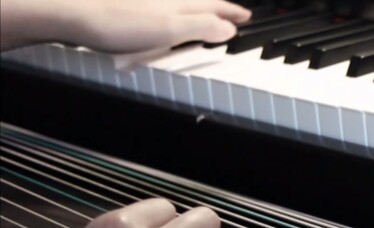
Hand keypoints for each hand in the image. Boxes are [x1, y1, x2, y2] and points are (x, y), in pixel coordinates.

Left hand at [0, 0, 250, 51]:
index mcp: (179, 5)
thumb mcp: (169, 29)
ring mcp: (148, 5)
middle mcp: (165, 1)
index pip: (214, 7)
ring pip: (182, 6)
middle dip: (219, 10)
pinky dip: (177, 16)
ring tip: (210, 16)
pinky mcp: (132, 12)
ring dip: (200, 11)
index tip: (247, 17)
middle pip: (200, 4)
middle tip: (234, 15)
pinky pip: (164, 12)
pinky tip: (170, 20)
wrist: (77, 15)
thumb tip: (228, 28)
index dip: (232, 13)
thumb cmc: (119, 24)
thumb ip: (201, 27)